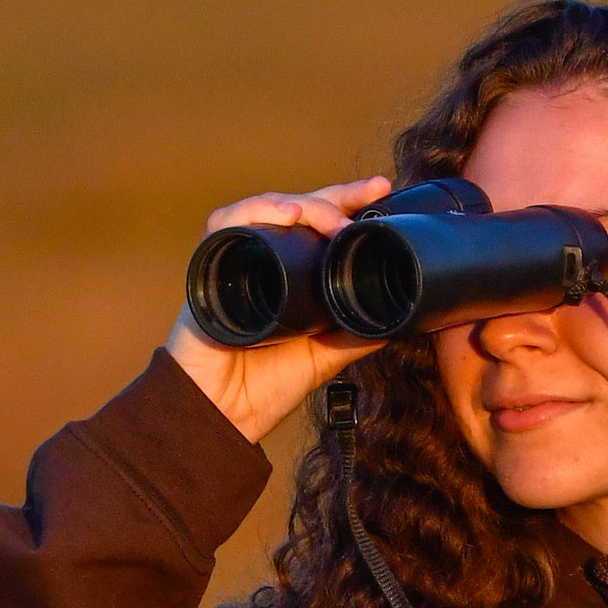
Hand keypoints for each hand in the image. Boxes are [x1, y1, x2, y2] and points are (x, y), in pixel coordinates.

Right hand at [166, 175, 393, 443]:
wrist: (223, 416)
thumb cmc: (263, 389)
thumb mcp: (325, 359)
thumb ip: (355, 336)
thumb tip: (399, 317)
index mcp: (289, 278)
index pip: (319, 229)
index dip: (347, 205)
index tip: (380, 192)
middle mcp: (262, 262)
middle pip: (296, 208)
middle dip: (335, 194)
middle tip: (369, 191)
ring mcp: (234, 263)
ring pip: (264, 208)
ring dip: (302, 203)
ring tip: (331, 217)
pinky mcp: (208, 270)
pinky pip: (223, 226)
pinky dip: (254, 212)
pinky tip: (287, 215)